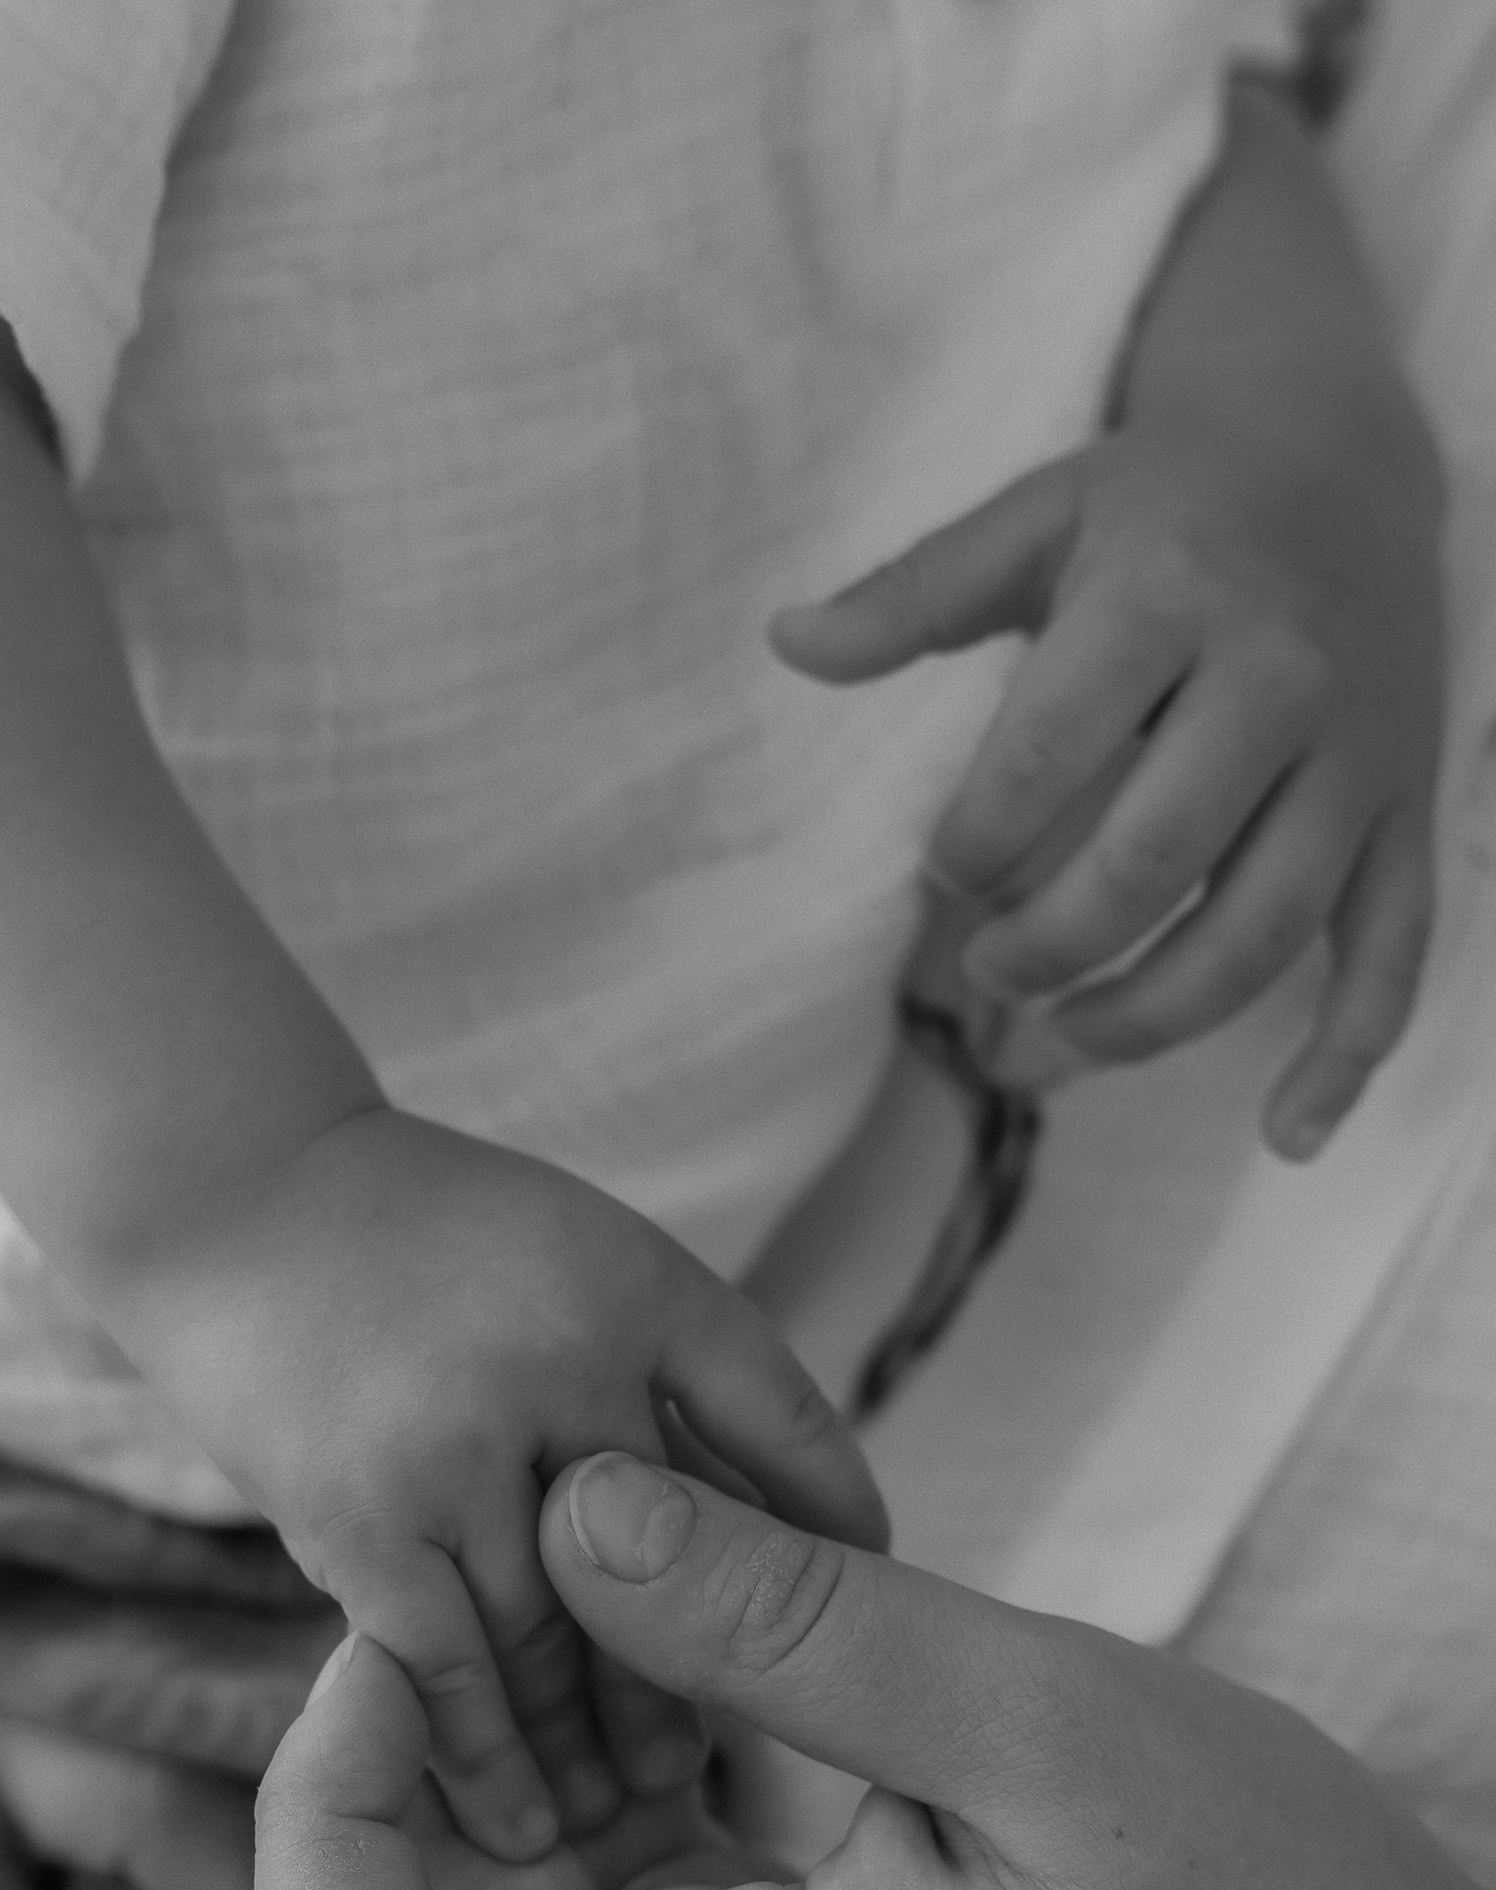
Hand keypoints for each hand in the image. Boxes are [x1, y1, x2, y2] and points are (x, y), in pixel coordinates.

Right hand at [135, 1107, 885, 1860]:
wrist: (230, 1193)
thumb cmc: (427, 1241)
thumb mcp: (584, 1256)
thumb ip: (678, 1378)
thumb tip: (807, 1524)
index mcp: (640, 1285)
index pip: (786, 1424)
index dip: (834, 1526)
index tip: (856, 1602)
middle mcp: (561, 1361)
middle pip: (679, 1560)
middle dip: (716, 1675)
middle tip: (743, 1769)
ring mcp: (456, 1444)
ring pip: (562, 1635)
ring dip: (600, 1740)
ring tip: (635, 1812)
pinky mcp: (359, 1516)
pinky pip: (446, 1666)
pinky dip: (486, 1756)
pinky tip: (523, 1821)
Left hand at [257, 1457, 1495, 1889]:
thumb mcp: (1045, 1730)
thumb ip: (791, 1628)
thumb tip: (567, 1511)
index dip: (321, 1817)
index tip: (415, 1637)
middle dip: (419, 1740)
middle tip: (539, 1555)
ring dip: (533, 1746)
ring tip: (651, 1587)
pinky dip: (630, 1782)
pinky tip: (734, 1667)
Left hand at [769, 90, 1445, 1160]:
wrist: (1342, 451)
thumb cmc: (1159, 504)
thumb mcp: (1035, 518)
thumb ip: (912, 595)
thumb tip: (784, 643)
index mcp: (1168, 592)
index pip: (1050, 752)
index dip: (976, 841)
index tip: (944, 867)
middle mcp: (1280, 673)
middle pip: (1155, 859)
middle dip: (1049, 944)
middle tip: (984, 971)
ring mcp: (1358, 752)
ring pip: (1263, 928)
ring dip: (1150, 1017)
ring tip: (1056, 1045)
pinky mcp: (1407, 809)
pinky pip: (1395, 949)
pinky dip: (1349, 1055)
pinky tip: (1286, 1137)